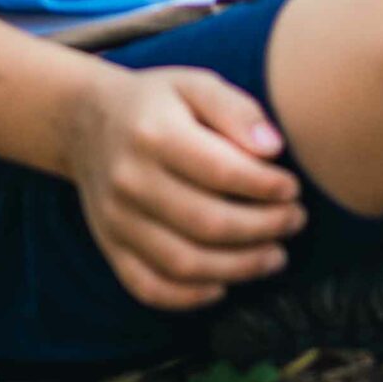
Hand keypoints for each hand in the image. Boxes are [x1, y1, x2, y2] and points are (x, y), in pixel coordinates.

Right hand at [60, 66, 304, 311]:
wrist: (87, 123)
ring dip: (239, 268)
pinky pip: (148, 286)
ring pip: (182, 262)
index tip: (293, 188)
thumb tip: (273, 148)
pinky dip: (189, 296)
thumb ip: (236, 110)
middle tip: (295, 221)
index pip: (220, 171)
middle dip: (263, 228)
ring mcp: (116, 220)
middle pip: (206, 222)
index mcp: (154, 134)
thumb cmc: (158, 102)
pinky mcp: (109, 247)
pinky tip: (224, 285)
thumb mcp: (196, 84)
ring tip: (276, 256)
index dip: (265, 186)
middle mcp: (130, 181)